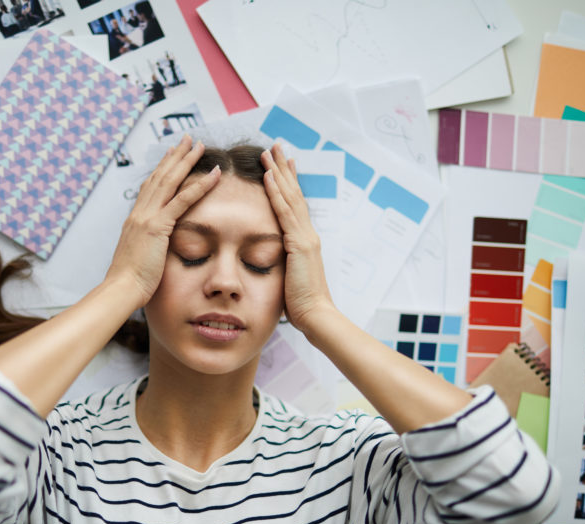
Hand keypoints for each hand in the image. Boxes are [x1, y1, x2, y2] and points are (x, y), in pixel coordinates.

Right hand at [105, 135, 220, 306]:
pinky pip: (183, 200)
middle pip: (159, 176)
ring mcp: (147, 217)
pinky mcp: (158, 226)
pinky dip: (200, 184)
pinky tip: (214, 173)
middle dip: (175, 155)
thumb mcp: (138, 258)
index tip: (171, 154)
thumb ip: (146, 247)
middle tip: (188, 139)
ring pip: (170, 181)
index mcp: (134, 220)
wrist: (121, 289)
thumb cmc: (130, 282)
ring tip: (200, 146)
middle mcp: (139, 213)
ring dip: (187, 160)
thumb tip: (153, 248)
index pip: (150, 187)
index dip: (162, 168)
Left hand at [261, 144, 334, 333]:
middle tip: (275, 145)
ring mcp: (305, 236)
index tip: (281, 164)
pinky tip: (268, 176)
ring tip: (268, 151)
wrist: (316, 316)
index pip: (295, 205)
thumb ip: (284, 264)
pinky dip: (276, 192)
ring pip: (290, 197)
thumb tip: (275, 261)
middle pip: (294, 193)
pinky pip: (285, 212)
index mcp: (304, 241)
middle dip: (283, 168)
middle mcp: (307, 233)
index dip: (288, 183)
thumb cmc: (301, 304)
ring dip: (278, 171)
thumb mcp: (290, 278)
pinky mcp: (299, 243)